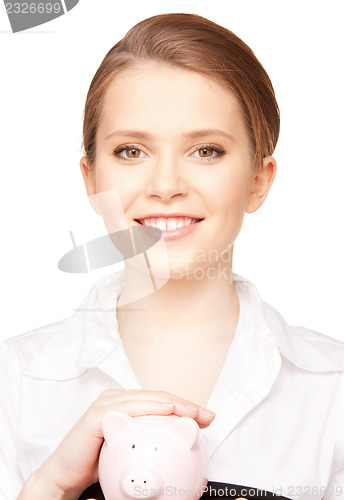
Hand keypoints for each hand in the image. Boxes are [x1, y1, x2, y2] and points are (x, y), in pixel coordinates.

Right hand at [18, 389, 214, 498]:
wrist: (65, 477)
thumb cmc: (96, 464)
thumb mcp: (129, 453)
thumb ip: (148, 445)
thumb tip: (177, 453)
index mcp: (126, 406)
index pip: (161, 402)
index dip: (185, 407)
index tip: (206, 419)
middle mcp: (117, 399)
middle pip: (158, 397)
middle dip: (185, 404)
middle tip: (207, 415)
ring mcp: (107, 404)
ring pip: (147, 398)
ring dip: (174, 404)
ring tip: (193, 412)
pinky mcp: (99, 414)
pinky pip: (129, 408)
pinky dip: (150, 407)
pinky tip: (167, 410)